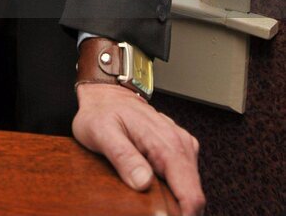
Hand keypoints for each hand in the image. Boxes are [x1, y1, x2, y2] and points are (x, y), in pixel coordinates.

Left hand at [73, 84, 204, 215]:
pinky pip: (184, 179)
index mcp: (167, 144)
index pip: (191, 196)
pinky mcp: (179, 149)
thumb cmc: (102, 111)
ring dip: (175, 202)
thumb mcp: (102, 133)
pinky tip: (153, 189)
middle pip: (193, 196)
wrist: (106, 93)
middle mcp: (181, 144)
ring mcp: (182, 146)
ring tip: (149, 203)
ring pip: (190, 189)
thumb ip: (123, 157)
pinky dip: (173, 191)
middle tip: (149, 211)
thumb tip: (143, 182)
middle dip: (177, 212)